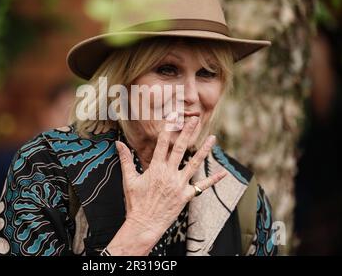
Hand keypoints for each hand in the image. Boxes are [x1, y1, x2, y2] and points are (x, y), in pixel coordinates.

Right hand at [115, 116, 226, 237]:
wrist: (144, 224)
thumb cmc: (135, 202)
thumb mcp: (129, 179)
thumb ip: (125, 159)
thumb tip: (118, 144)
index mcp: (156, 168)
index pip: (163, 143)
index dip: (168, 128)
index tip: (173, 116)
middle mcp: (169, 174)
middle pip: (180, 149)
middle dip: (188, 132)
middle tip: (195, 119)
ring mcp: (179, 184)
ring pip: (195, 163)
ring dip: (205, 150)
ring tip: (213, 138)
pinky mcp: (186, 196)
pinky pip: (202, 186)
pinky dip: (212, 180)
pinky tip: (223, 173)